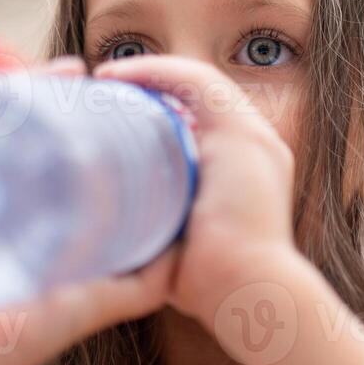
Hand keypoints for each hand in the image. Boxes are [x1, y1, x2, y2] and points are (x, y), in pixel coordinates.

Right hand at [0, 56, 172, 364]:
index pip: (52, 143)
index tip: (103, 87)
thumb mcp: (97, 298)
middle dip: (43, 89)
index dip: (74, 110)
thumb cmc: (28, 334)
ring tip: (47, 73)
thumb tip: (186, 256)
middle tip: (74, 72)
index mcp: (34, 207)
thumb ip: (141, 280)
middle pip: (19, 123)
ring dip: (13, 89)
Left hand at [93, 55, 301, 320]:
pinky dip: (154, 72)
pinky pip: (194, 82)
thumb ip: (163, 230)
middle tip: (105, 93)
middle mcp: (257, 145)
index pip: (206, 120)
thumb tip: (119, 235)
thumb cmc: (216, 286)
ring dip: (148, 73)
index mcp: (248, 169)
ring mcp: (253, 136)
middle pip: (201, 96)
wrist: (250, 292)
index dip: (164, 110)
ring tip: (106, 79)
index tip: (118, 119)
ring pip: (198, 81)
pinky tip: (116, 77)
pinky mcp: (240, 133)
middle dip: (154, 87)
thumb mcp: (186, 248)